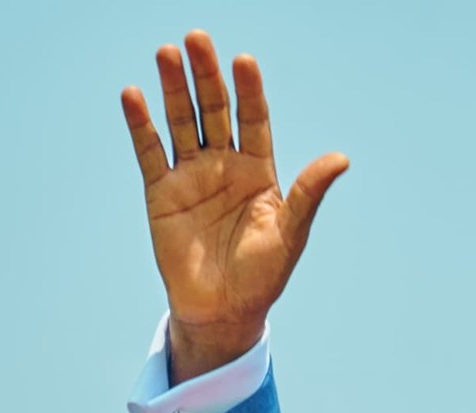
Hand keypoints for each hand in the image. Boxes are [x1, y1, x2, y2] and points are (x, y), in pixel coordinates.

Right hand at [120, 31, 348, 381]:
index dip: (249, 91)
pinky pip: (150, 152)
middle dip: (206, 76)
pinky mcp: (161, 193)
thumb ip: (308, 193)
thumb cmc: (263, 276)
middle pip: (215, 110)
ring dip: (173, 89)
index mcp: (259, 171)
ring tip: (165, 52)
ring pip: (181, 122)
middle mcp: (224, 165)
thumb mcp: (291, 234)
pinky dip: (141, 125)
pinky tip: (134, 95)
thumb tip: (341, 158)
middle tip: (197, 38)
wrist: (223, 311)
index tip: (244, 61)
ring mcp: (191, 176)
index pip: (253, 120)